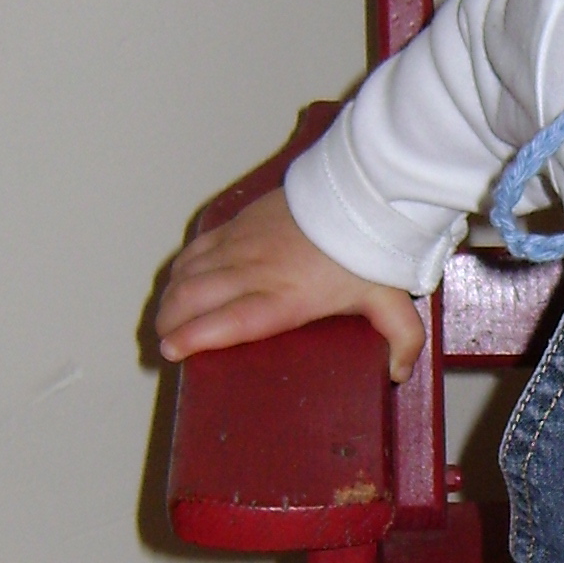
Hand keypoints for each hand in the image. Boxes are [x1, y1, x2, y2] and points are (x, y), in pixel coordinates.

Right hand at [154, 186, 425, 378]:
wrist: (359, 190)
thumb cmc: (368, 247)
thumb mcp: (389, 296)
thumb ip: (401, 338)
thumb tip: (399, 372)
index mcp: (286, 297)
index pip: (231, 321)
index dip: (195, 336)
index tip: (171, 349)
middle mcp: (255, 271)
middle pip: (197, 298)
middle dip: (171, 323)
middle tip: (163, 344)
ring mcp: (243, 245)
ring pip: (190, 272)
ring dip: (171, 298)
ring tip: (163, 321)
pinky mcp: (240, 224)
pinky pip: (198, 248)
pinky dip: (181, 267)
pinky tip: (176, 281)